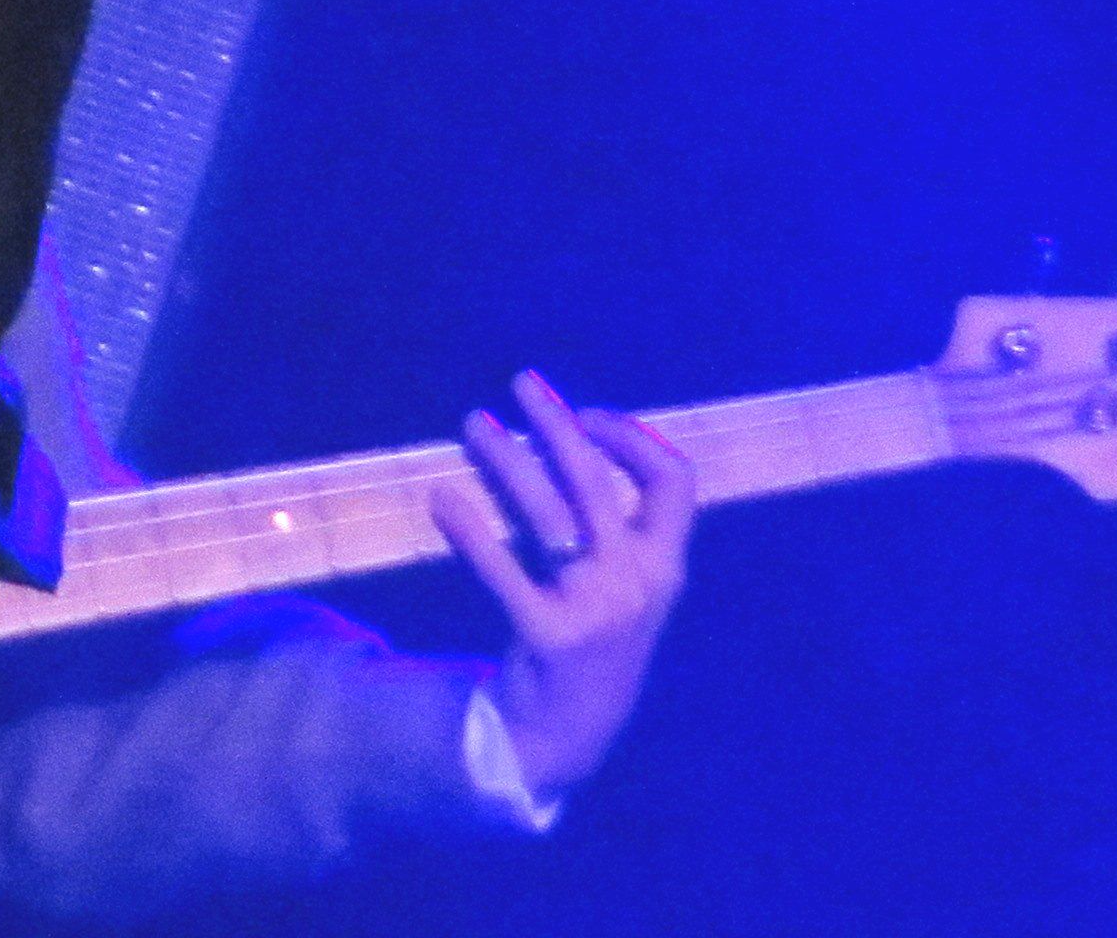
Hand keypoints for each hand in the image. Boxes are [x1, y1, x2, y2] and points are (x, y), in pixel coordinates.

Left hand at [426, 367, 696, 800]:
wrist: (572, 732)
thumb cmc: (594, 636)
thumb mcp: (624, 582)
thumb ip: (608, 521)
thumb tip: (559, 430)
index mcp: (665, 565)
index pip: (675, 482)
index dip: (632, 438)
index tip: (585, 414)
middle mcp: (639, 583)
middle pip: (596, 481)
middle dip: (556, 423)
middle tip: (519, 383)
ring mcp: (596, 611)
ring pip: (546, 513)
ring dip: (506, 458)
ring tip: (473, 424)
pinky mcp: (549, 638)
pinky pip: (502, 571)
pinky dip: (468, 529)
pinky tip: (441, 498)